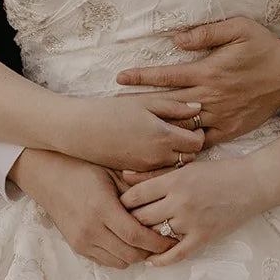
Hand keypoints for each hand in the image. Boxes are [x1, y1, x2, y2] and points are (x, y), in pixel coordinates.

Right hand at [9, 149, 169, 268]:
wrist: (48, 175)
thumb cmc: (83, 167)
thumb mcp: (112, 172)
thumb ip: (137, 189)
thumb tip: (166, 200)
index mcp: (101, 208)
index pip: (136, 236)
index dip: (158, 242)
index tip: (173, 238)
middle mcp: (90, 229)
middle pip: (130, 254)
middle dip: (151, 251)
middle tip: (164, 240)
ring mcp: (82, 240)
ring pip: (119, 262)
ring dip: (136, 254)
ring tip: (147, 240)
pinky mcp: (77, 246)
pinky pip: (106, 261)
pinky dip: (120, 255)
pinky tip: (127, 240)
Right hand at [65, 92, 205, 172]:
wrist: (81, 131)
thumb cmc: (112, 111)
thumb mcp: (144, 102)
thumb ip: (174, 107)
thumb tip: (198, 107)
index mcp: (163, 136)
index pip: (197, 143)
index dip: (198, 134)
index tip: (193, 127)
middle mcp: (158, 157)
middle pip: (189, 159)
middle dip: (190, 149)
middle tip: (183, 136)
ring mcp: (146, 169)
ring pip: (174, 170)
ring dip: (177, 160)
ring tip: (169, 144)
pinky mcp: (135, 176)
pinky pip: (157, 177)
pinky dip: (161, 169)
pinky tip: (153, 155)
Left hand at [116, 19, 279, 144]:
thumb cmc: (262, 46)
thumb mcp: (238, 28)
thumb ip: (206, 33)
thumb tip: (176, 39)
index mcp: (209, 71)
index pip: (167, 76)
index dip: (142, 77)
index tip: (120, 78)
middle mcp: (211, 97)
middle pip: (167, 104)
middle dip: (139, 106)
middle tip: (115, 111)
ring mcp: (220, 116)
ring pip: (182, 126)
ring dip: (157, 129)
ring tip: (133, 134)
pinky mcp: (229, 130)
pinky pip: (202, 142)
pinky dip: (184, 147)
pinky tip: (166, 152)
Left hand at [119, 157, 265, 265]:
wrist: (251, 184)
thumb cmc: (218, 172)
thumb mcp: (186, 167)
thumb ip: (156, 174)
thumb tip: (123, 175)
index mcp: (174, 180)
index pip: (136, 195)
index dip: (122, 202)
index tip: (116, 205)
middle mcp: (180, 201)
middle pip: (141, 217)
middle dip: (128, 221)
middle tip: (119, 225)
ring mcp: (191, 221)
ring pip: (155, 235)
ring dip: (143, 240)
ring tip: (131, 242)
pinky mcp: (203, 237)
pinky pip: (176, 254)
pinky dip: (160, 260)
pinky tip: (151, 261)